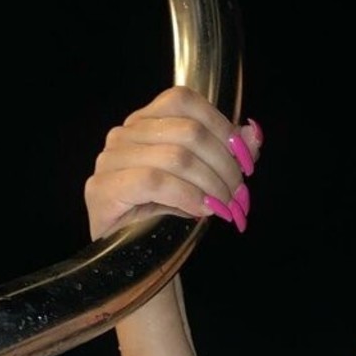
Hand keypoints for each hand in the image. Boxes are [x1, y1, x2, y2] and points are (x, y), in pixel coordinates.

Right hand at [84, 85, 262, 240]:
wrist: (131, 254)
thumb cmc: (164, 211)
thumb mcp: (202, 178)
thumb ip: (227, 154)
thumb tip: (252, 134)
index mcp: (146, 121)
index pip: (185, 101)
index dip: (222, 127)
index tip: (245, 161)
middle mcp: (125, 133)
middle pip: (188, 131)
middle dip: (224, 165)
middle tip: (237, 194)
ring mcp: (110, 159)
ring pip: (176, 156)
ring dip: (210, 185)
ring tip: (222, 206)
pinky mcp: (103, 188)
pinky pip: (154, 181)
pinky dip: (186, 195)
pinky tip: (200, 210)